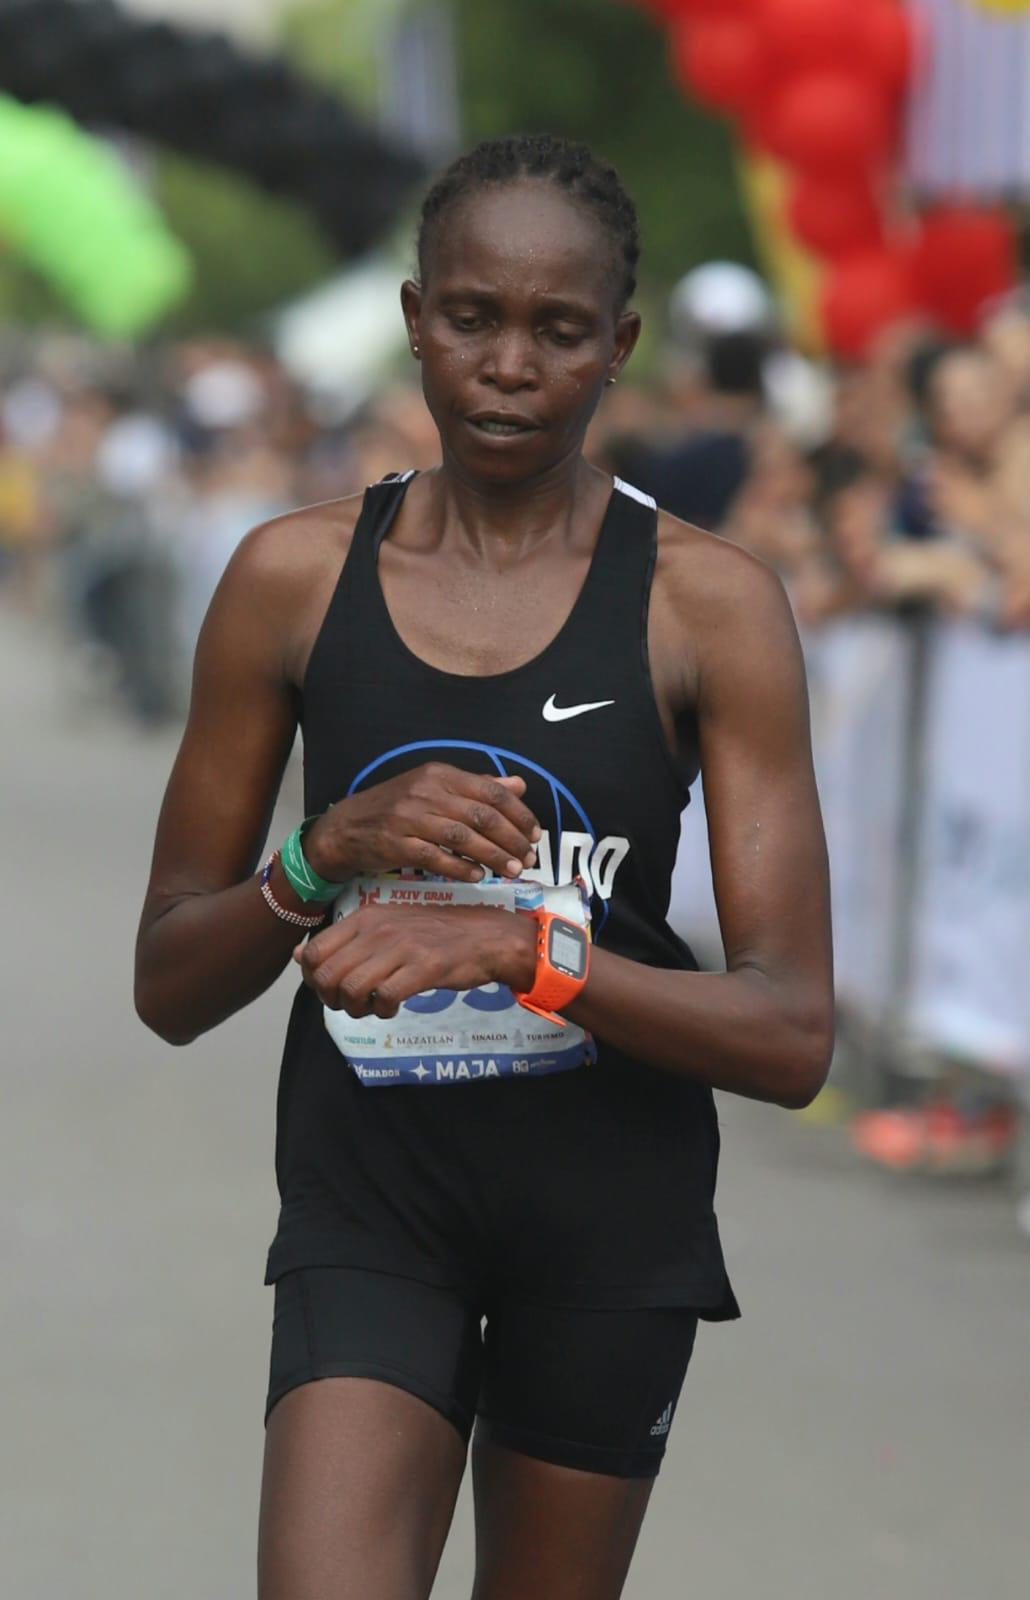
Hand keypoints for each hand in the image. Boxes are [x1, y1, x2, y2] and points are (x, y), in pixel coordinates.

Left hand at [294, 902, 537, 1018]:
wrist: (487, 937)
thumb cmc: (435, 935)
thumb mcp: (385, 929)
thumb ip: (343, 942)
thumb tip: (299, 956)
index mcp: (366, 917)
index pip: (314, 953)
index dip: (315, 980)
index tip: (334, 989)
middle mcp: (378, 929)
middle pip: (327, 975)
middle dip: (332, 999)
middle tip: (352, 1004)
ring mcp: (401, 947)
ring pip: (351, 989)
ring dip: (356, 1009)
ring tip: (373, 1007)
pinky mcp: (424, 967)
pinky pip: (385, 997)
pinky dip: (383, 1011)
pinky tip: (393, 1007)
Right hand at [304, 763, 540, 884]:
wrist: (347, 827)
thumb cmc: (397, 807)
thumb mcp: (436, 788)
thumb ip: (478, 787)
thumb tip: (518, 785)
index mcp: (441, 774)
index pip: (491, 792)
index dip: (519, 814)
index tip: (535, 834)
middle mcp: (426, 791)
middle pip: (482, 816)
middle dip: (512, 839)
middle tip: (529, 857)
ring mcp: (410, 817)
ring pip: (464, 838)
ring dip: (494, 856)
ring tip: (513, 870)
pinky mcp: (397, 843)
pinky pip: (437, 858)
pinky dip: (461, 868)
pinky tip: (478, 876)